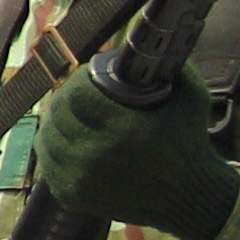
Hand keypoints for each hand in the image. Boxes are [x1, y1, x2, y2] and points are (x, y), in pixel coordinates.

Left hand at [30, 66, 239, 239]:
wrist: (190, 197)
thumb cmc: (191, 143)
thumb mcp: (192, 98)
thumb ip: (175, 66)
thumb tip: (151, 42)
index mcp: (124, 130)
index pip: (77, 93)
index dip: (79, 79)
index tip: (88, 74)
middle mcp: (97, 156)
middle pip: (58, 113)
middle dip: (65, 96)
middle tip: (76, 91)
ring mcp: (80, 179)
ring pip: (47, 137)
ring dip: (54, 120)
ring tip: (68, 112)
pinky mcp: (72, 195)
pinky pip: (48, 163)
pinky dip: (52, 147)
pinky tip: (62, 136)